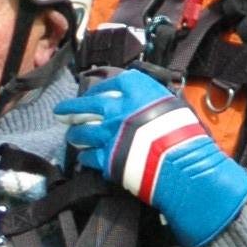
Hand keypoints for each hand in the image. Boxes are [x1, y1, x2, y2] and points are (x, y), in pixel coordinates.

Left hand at [58, 68, 246, 246]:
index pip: (110, 84)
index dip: (99, 88)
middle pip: (86, 106)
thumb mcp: (174, 106)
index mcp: (136, 91)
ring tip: (71, 136)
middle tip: (60, 111)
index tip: (92, 92)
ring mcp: (109, 134)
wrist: (183, 162)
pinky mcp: (107, 159)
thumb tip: (152, 103)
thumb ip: (155, 102)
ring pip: (82, 132)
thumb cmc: (186, 133)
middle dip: (71, 108)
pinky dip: (85, 157)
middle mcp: (118, 110)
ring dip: (75, 134)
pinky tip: (83, 158)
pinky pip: (89, 157)